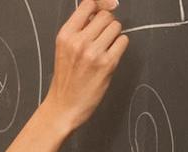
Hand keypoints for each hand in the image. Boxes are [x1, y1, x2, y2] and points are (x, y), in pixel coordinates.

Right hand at [42, 0, 127, 129]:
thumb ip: (79, 29)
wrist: (64, 106)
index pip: (88, 5)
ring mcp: (94, 52)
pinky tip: (111, 55)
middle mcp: (79, 41)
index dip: (99, 5)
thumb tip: (99, 12)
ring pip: (116, 26)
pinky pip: (123, 41)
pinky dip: (120, 46)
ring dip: (114, 35)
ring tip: (106, 47)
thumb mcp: (64, 48)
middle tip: (103, 36)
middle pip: (106, 15)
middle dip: (107, 23)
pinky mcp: (107, 64)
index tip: (104, 9)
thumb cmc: (66, 78)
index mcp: (66, 35)